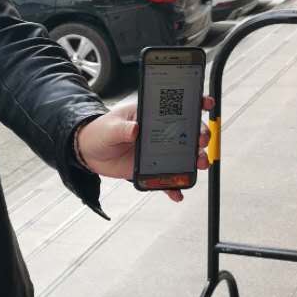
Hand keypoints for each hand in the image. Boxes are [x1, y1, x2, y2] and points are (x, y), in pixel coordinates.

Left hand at [75, 97, 213, 202]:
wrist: (90, 152)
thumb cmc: (101, 131)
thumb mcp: (110, 127)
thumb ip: (123, 128)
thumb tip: (135, 128)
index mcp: (152, 115)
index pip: (178, 107)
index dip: (195, 103)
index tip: (206, 103)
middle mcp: (161, 132)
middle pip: (188, 132)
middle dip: (201, 135)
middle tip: (202, 140)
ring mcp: (159, 151)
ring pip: (184, 156)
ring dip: (195, 160)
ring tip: (200, 165)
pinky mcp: (153, 169)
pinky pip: (167, 179)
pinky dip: (174, 187)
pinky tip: (178, 193)